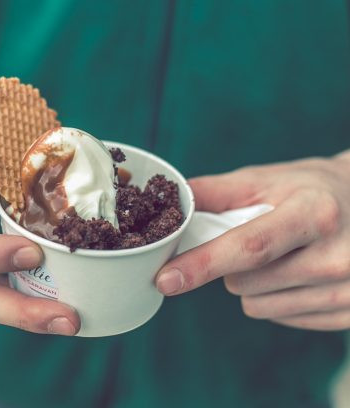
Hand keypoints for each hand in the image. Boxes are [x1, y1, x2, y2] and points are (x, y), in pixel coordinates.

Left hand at [156, 154, 349, 330]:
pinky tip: (298, 273)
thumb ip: (218, 192)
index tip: (166, 280)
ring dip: (254, 284)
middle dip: (232, 266)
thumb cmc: (313, 189)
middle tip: (257, 239)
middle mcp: (335, 258)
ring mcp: (347, 292)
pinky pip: (283, 319)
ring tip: (282, 256)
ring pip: (258, 307)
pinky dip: (277, 298)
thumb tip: (176, 204)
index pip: (249, 247)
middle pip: (243, 283)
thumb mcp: (270, 179)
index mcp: (314, 215)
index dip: (203, 264)